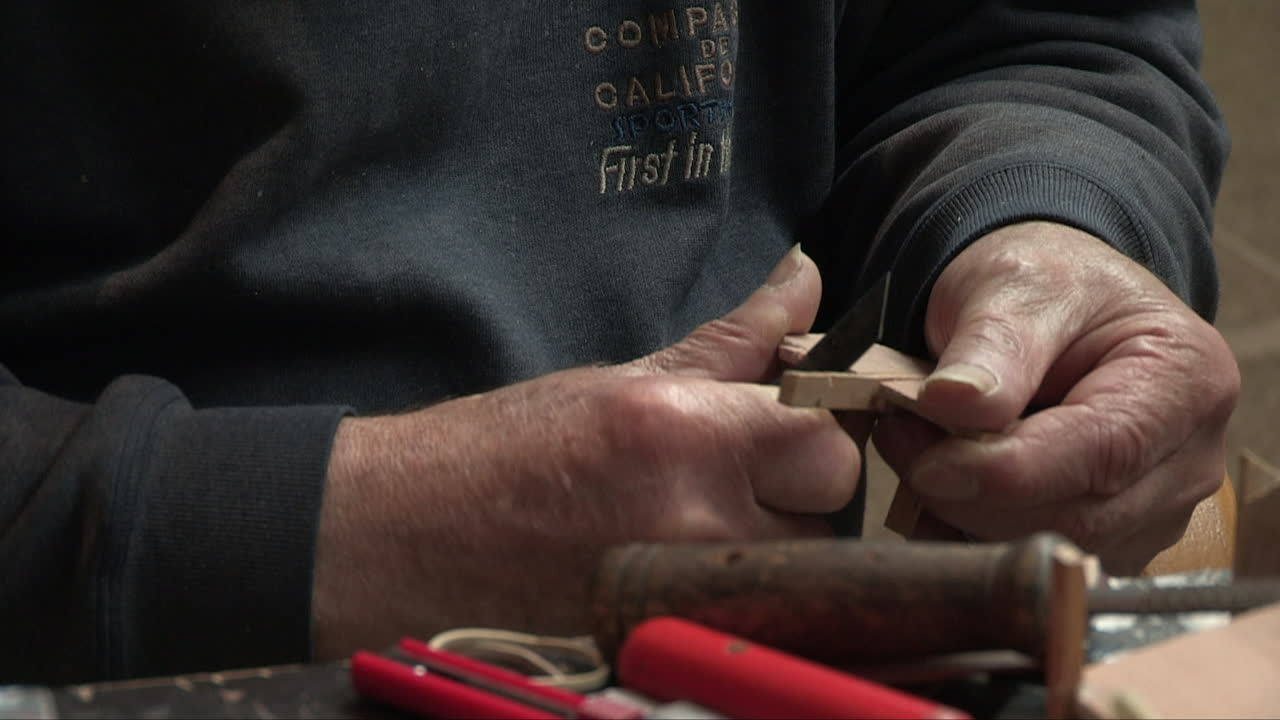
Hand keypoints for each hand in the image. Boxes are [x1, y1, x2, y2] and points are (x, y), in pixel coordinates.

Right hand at [310, 246, 858, 658]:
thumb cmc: (509, 447)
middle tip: (760, 476)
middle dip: (809, 487)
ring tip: (715, 520)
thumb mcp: (629, 377)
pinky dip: (743, 585)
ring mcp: (679, 588)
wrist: (414, 534)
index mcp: (683, 433)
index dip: (819, 426)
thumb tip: (803, 280)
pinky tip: (695, 562)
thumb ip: (734, 339)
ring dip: (782, 541)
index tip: (793, 424)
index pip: (825, 434)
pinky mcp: (665, 633)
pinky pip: (752, 608)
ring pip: (801, 564)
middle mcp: (692, 516)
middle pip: (830, 506)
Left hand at [873, 222, 1238, 573]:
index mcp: (1186, 381)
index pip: (1101, 453)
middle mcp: (1187, 459)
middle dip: (973, 494)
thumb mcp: (1015, 285)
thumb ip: (992, 344)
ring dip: (965, 515)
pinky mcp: (1110, 538)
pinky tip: (940, 484)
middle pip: (1077, 516)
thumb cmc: (1044, 286)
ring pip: (1050, 546)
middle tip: (899, 442)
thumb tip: (953, 404)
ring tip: (916, 449)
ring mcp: (1154, 509)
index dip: (1004, 471)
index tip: (926, 462)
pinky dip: (970, 531)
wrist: (1049, 305)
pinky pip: (1032, 556)